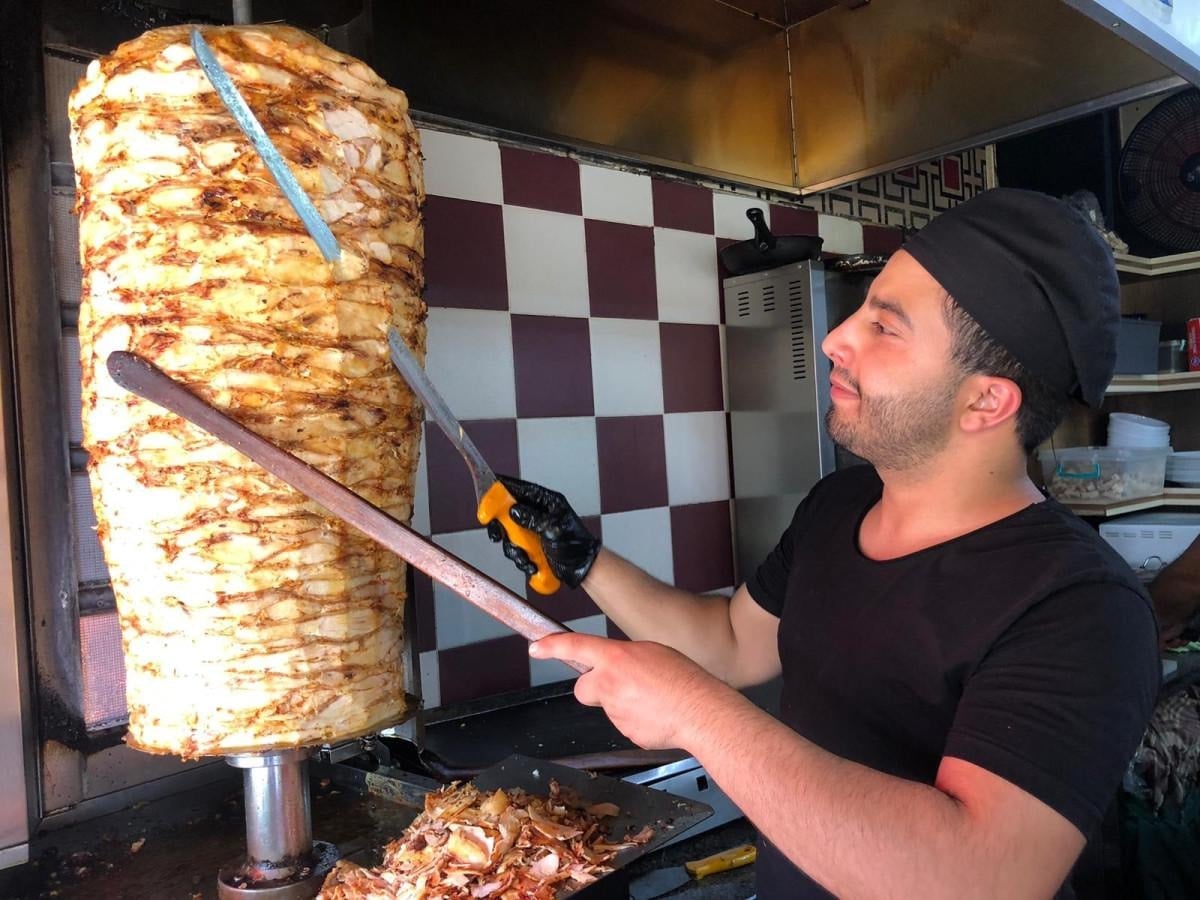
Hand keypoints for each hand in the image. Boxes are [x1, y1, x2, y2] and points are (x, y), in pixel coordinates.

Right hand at [486, 475, 599, 588]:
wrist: (583, 569)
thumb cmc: (576, 545)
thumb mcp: (553, 529)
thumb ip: (532, 518)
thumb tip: (512, 510)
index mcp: (546, 502)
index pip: (519, 489)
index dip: (500, 489)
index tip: (486, 496)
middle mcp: (537, 513)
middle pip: (506, 512)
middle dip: (501, 527)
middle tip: (497, 536)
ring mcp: (533, 530)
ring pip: (509, 534)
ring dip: (513, 549)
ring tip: (526, 558)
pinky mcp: (531, 545)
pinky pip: (516, 549)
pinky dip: (520, 559)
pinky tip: (532, 565)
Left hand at [529, 633, 726, 749]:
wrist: (701, 712)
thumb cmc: (684, 680)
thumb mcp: (652, 653)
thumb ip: (624, 658)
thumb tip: (615, 665)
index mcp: (615, 657)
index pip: (574, 646)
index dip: (551, 645)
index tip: (536, 647)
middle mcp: (609, 682)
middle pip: (583, 688)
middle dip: (595, 689)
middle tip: (622, 688)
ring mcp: (614, 710)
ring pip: (608, 707)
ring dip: (623, 705)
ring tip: (652, 701)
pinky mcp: (624, 732)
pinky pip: (623, 723)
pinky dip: (636, 721)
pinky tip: (655, 716)